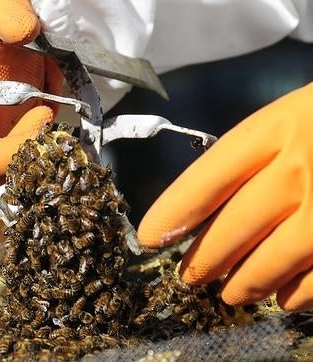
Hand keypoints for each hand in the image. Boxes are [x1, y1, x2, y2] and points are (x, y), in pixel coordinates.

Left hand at [138, 83, 312, 310]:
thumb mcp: (299, 114)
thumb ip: (262, 154)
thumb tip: (212, 205)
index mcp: (279, 127)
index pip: (206, 178)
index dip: (173, 213)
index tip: (150, 237)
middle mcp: (303, 166)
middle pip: (233, 226)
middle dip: (204, 258)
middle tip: (188, 276)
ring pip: (272, 260)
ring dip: (245, 283)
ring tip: (230, 293)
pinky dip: (298, 294)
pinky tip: (285, 299)